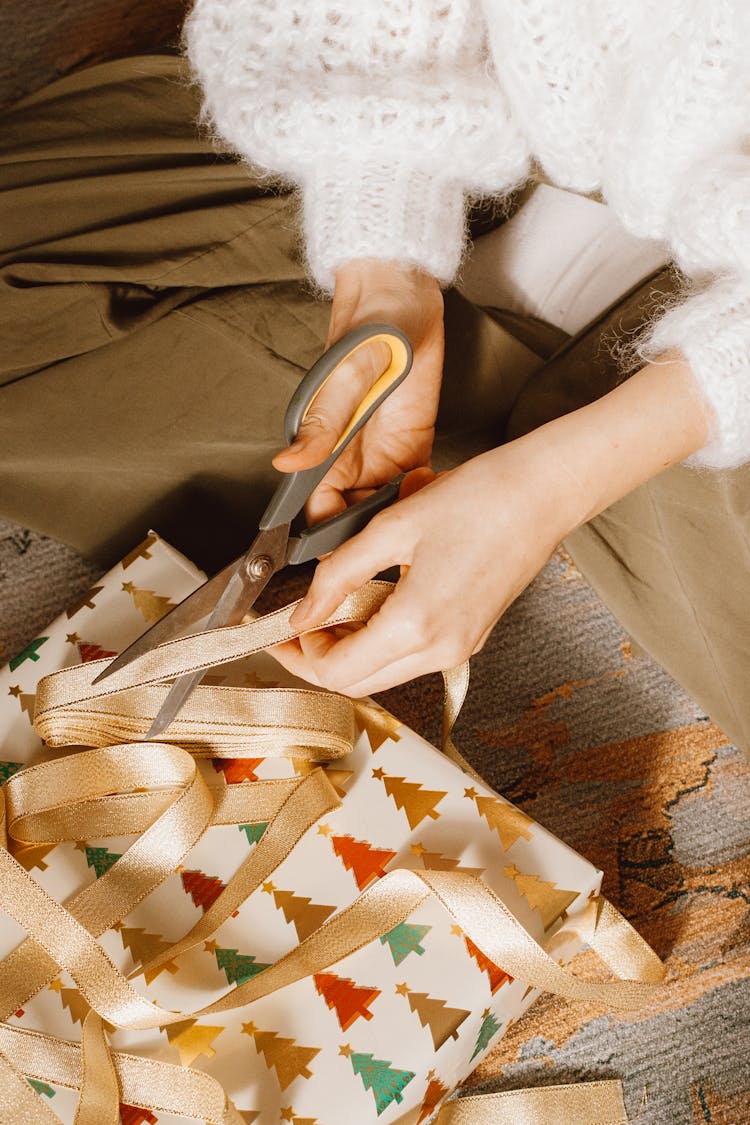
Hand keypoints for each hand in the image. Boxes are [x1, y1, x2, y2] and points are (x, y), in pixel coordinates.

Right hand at [272, 259, 443, 523]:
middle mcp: (349, 458)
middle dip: (368, 539)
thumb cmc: (369, 323)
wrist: (403, 294)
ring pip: (381, 509)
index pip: (317, 509)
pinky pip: (411, 489)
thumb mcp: (345, 373)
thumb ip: (322, 423)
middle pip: (350, 517)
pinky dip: (421, 501)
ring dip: (397, 522)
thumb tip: (286, 463)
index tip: (350, 557)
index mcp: (325, 446)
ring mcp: (380, 455)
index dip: (329, 537)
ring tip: (419, 529)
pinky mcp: (410, 446)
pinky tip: (435, 502)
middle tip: (397, 548)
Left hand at [273, 430, 585, 696]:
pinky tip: (370, 606)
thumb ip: (338, 574)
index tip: (280, 634)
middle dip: (320, 660)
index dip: (300, 658)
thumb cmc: (480, 499)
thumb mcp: (391, 527)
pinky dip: (382, 642)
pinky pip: (413, 656)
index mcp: (417, 624)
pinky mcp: (472, 637)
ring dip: (351, 651)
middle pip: (360, 683)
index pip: (339, 672)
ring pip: (386, 673)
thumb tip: (303, 612)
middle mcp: (442, 648)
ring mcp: (461, 647)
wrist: (544, 493)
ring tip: (331, 611)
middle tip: (297, 628)